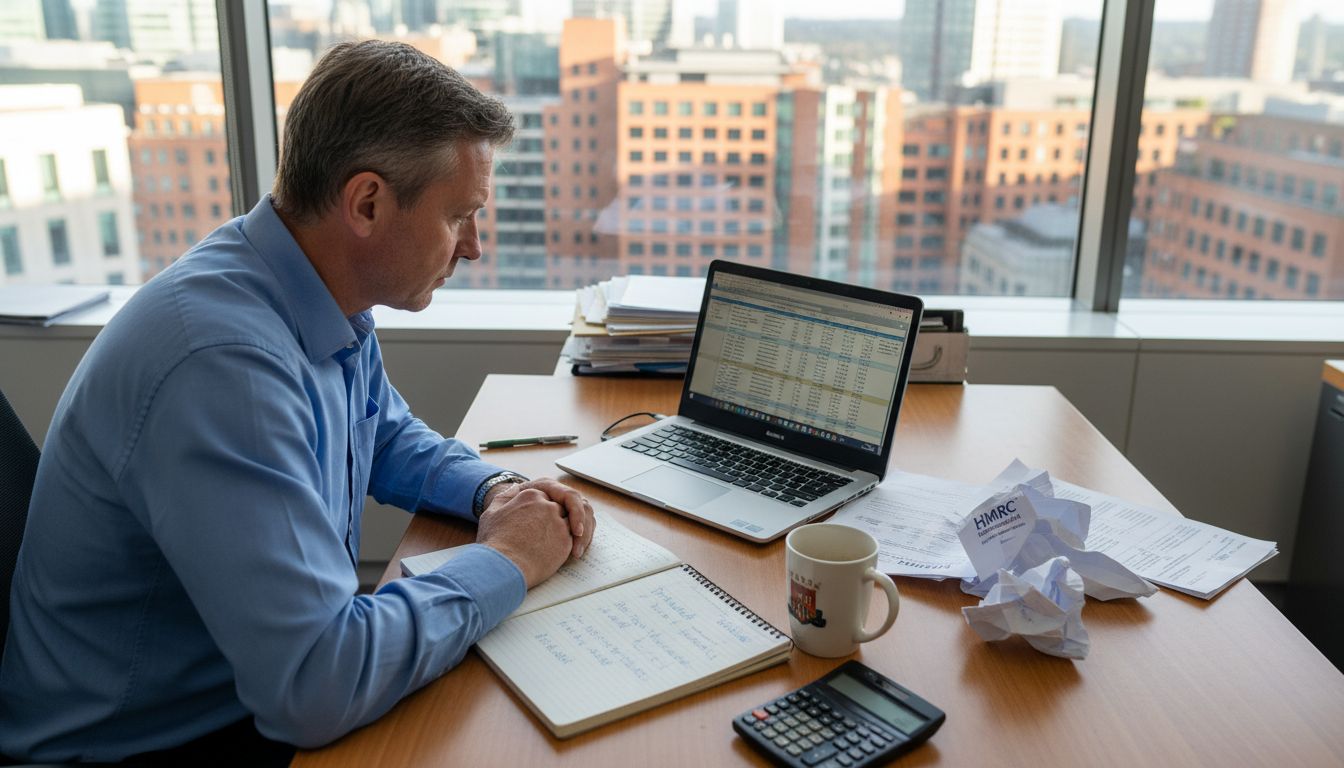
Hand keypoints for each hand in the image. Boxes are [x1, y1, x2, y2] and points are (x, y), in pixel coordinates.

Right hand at [477, 477, 596, 586]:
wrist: (503, 567)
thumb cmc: (494, 543)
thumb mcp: (492, 514)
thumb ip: (504, 498)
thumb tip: (514, 488)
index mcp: (530, 495)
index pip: (543, 499)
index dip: (540, 513)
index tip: (535, 525)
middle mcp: (547, 505)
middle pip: (558, 509)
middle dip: (554, 521)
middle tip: (546, 536)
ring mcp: (558, 522)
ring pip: (569, 523)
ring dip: (564, 533)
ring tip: (554, 546)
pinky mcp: (566, 540)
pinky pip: (573, 539)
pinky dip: (570, 545)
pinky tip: (559, 554)